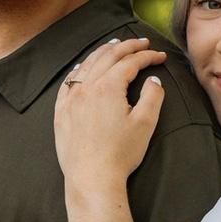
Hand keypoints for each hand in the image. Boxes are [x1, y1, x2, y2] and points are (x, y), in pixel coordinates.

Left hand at [54, 36, 166, 201]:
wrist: (92, 178)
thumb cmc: (120, 154)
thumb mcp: (145, 124)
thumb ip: (152, 96)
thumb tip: (153, 80)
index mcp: (108, 87)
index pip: (130, 62)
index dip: (147, 56)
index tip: (159, 57)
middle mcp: (86, 87)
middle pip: (108, 57)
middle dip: (127, 46)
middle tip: (141, 43)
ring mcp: (70, 99)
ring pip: (86, 65)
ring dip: (103, 52)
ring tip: (115, 45)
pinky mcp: (60, 112)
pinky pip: (68, 82)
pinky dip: (79, 69)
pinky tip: (83, 66)